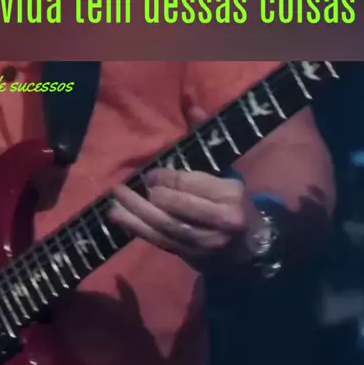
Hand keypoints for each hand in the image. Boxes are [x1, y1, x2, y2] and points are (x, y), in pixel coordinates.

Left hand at [109, 107, 256, 268]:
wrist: (250, 245)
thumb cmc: (235, 202)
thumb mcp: (227, 172)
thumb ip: (205, 141)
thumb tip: (191, 107)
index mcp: (230, 195)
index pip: (191, 185)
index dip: (166, 179)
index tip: (150, 175)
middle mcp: (221, 221)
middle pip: (176, 208)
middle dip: (148, 199)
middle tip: (123, 189)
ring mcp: (206, 243)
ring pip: (165, 228)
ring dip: (135, 216)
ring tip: (113, 204)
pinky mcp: (192, 257)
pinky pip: (161, 242)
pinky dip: (139, 231)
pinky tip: (120, 220)